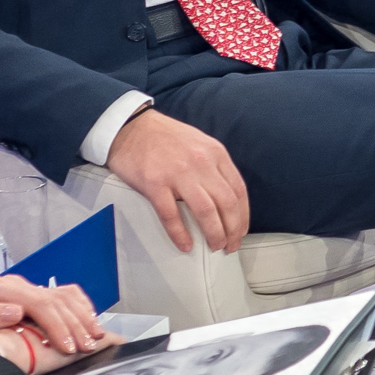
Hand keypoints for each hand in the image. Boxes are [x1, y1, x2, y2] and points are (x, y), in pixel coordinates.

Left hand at [0, 273, 110, 371]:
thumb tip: (15, 311)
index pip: (38, 304)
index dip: (57, 326)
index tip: (67, 349)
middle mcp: (14, 285)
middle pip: (55, 300)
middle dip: (75, 325)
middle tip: (87, 347)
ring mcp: (26, 288)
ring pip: (64, 296)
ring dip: (83, 317)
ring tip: (95, 338)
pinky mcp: (34, 294)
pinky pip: (65, 293)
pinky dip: (82, 307)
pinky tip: (91, 322)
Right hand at [105, 110, 249, 256]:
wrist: (130, 127)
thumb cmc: (164, 137)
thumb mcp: (199, 143)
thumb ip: (213, 166)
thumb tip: (224, 198)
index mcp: (215, 153)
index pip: (238, 190)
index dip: (243, 215)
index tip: (241, 230)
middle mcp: (201, 163)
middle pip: (227, 203)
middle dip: (232, 229)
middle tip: (230, 245)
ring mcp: (178, 173)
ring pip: (206, 211)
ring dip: (214, 234)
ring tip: (215, 246)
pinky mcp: (155, 183)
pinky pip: (172, 215)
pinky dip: (180, 234)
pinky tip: (185, 244)